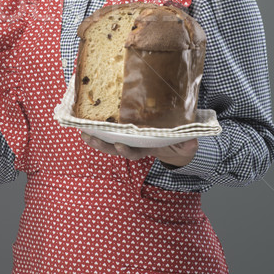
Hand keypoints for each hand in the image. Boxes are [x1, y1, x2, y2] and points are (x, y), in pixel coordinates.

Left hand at [81, 133, 197, 167]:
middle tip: (89, 137)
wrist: (175, 143)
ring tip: (82, 132)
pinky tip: (87, 121)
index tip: (119, 145)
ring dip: (95, 137)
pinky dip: (99, 128)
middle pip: (115, 148)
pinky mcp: (126, 129)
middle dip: (101, 144)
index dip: (126, 150)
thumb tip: (192, 143)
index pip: (135, 152)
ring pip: (109, 141)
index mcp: (147, 149)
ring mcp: (129, 138)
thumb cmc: (180, 143)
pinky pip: (110, 131)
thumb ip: (188, 144)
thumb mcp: (186, 144)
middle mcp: (135, 145)